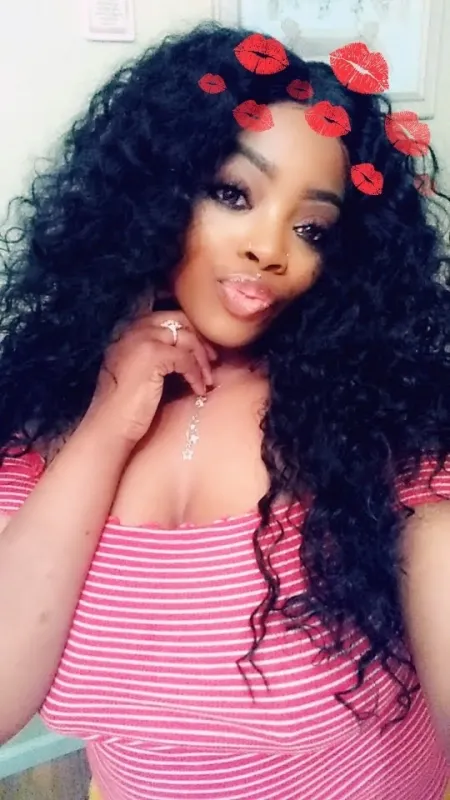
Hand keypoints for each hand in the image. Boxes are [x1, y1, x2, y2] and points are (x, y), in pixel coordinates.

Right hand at [84, 309, 216, 443]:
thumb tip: (190, 351)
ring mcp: (141, 339)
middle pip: (180, 320)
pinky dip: (196, 374)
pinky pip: (186, 358)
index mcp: (128, 331)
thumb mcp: (140, 372)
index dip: (189, 331)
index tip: (203, 351)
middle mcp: (132, 329)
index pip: (167, 317)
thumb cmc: (126, 407)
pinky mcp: (152, 354)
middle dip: (200, 339)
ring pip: (186, 338)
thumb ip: (157, 354)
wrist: (109, 427)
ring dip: (202, 360)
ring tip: (207, 380)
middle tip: (213, 360)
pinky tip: (198, 390)